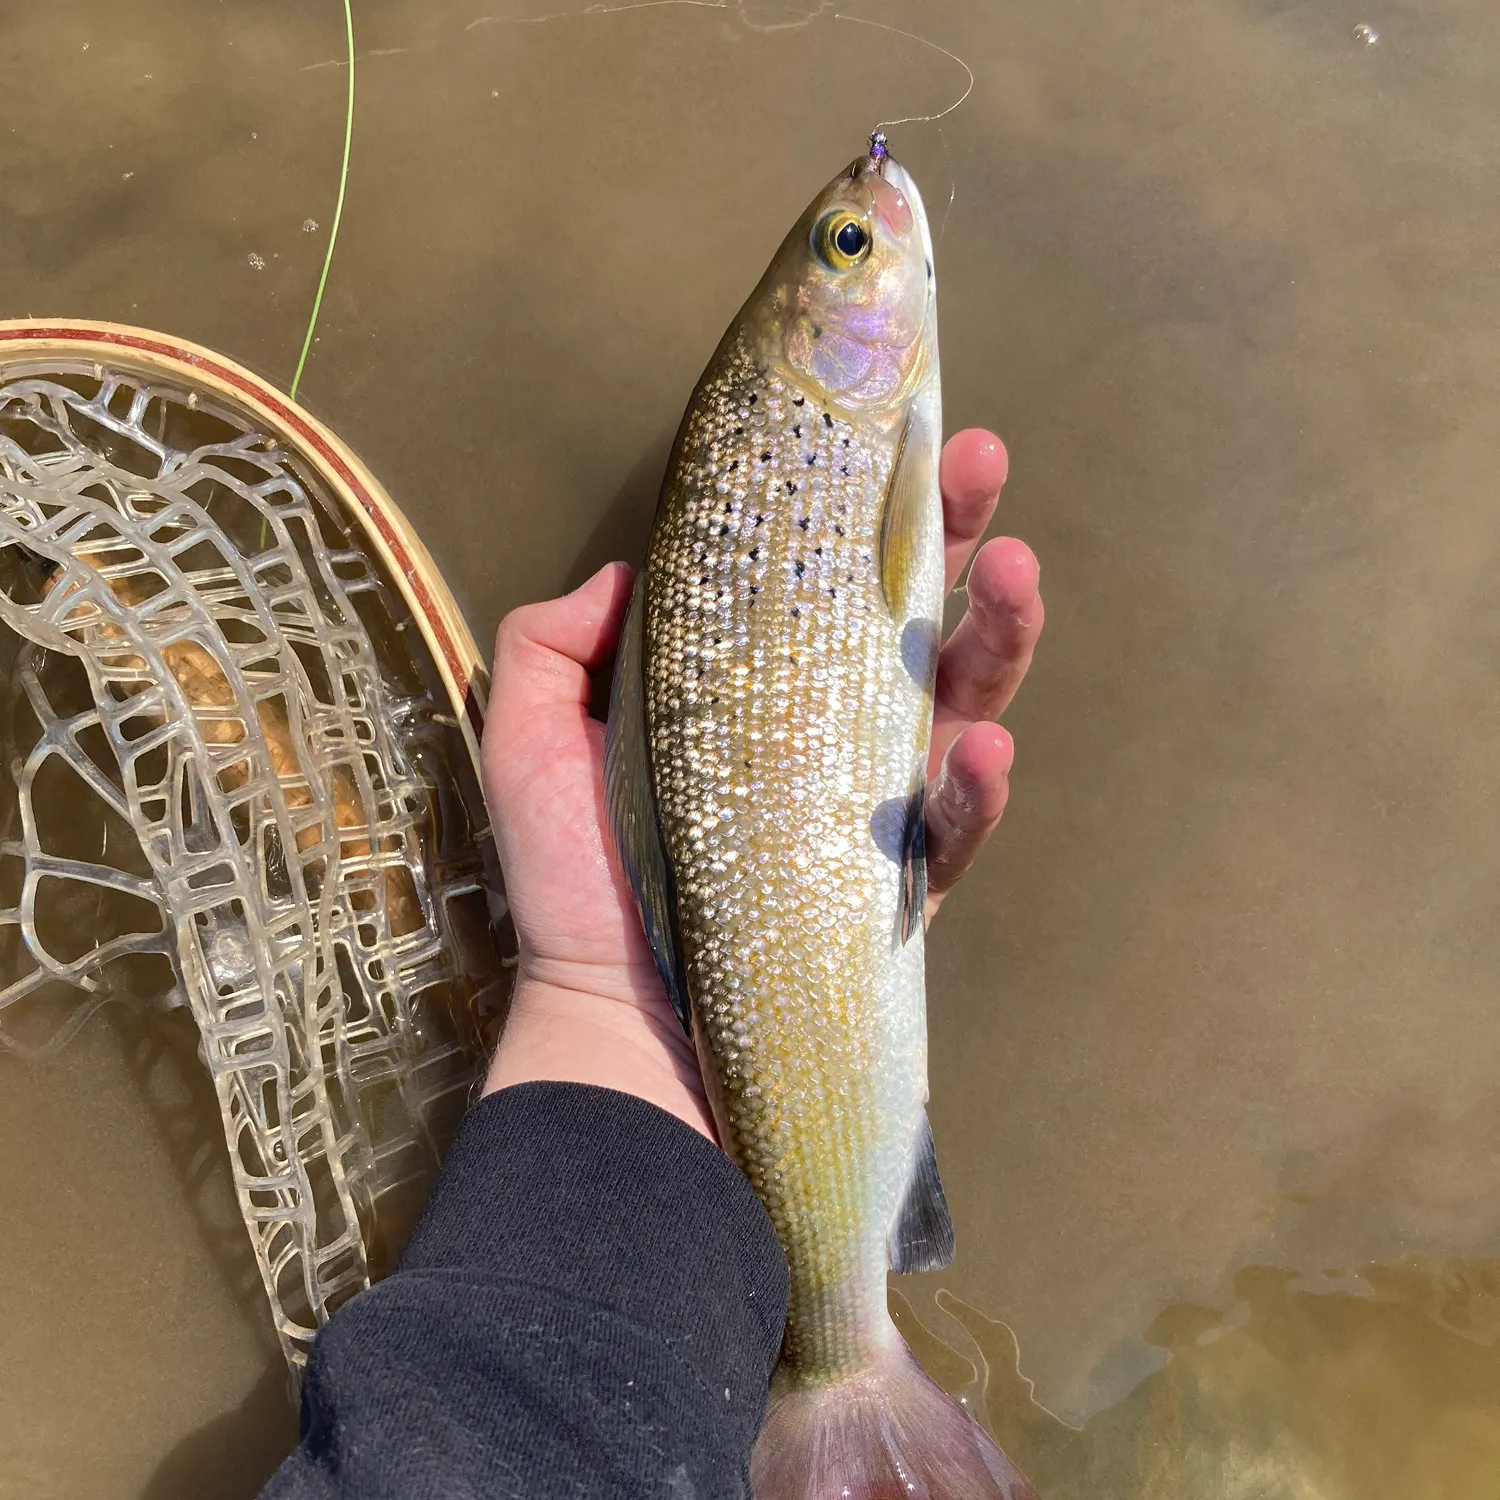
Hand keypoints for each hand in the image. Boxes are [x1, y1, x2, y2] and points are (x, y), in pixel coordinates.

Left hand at [479, 429, 1042, 1139]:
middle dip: (955, 534)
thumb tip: (622, 570)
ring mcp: (871, 809)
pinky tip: (985, 750)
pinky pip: (956, 834)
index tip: (882, 429)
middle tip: (980, 459)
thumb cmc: (570, 880)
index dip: (852, 507)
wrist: (606, 1018)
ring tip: (1017, 569)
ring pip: (963, 706)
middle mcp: (824, 733)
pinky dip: (978, 793)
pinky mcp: (897, 889)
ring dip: (1001, 635)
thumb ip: (552, 643)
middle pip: (912, 619)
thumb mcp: (530, 737)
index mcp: (752, 689)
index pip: (818, 579)